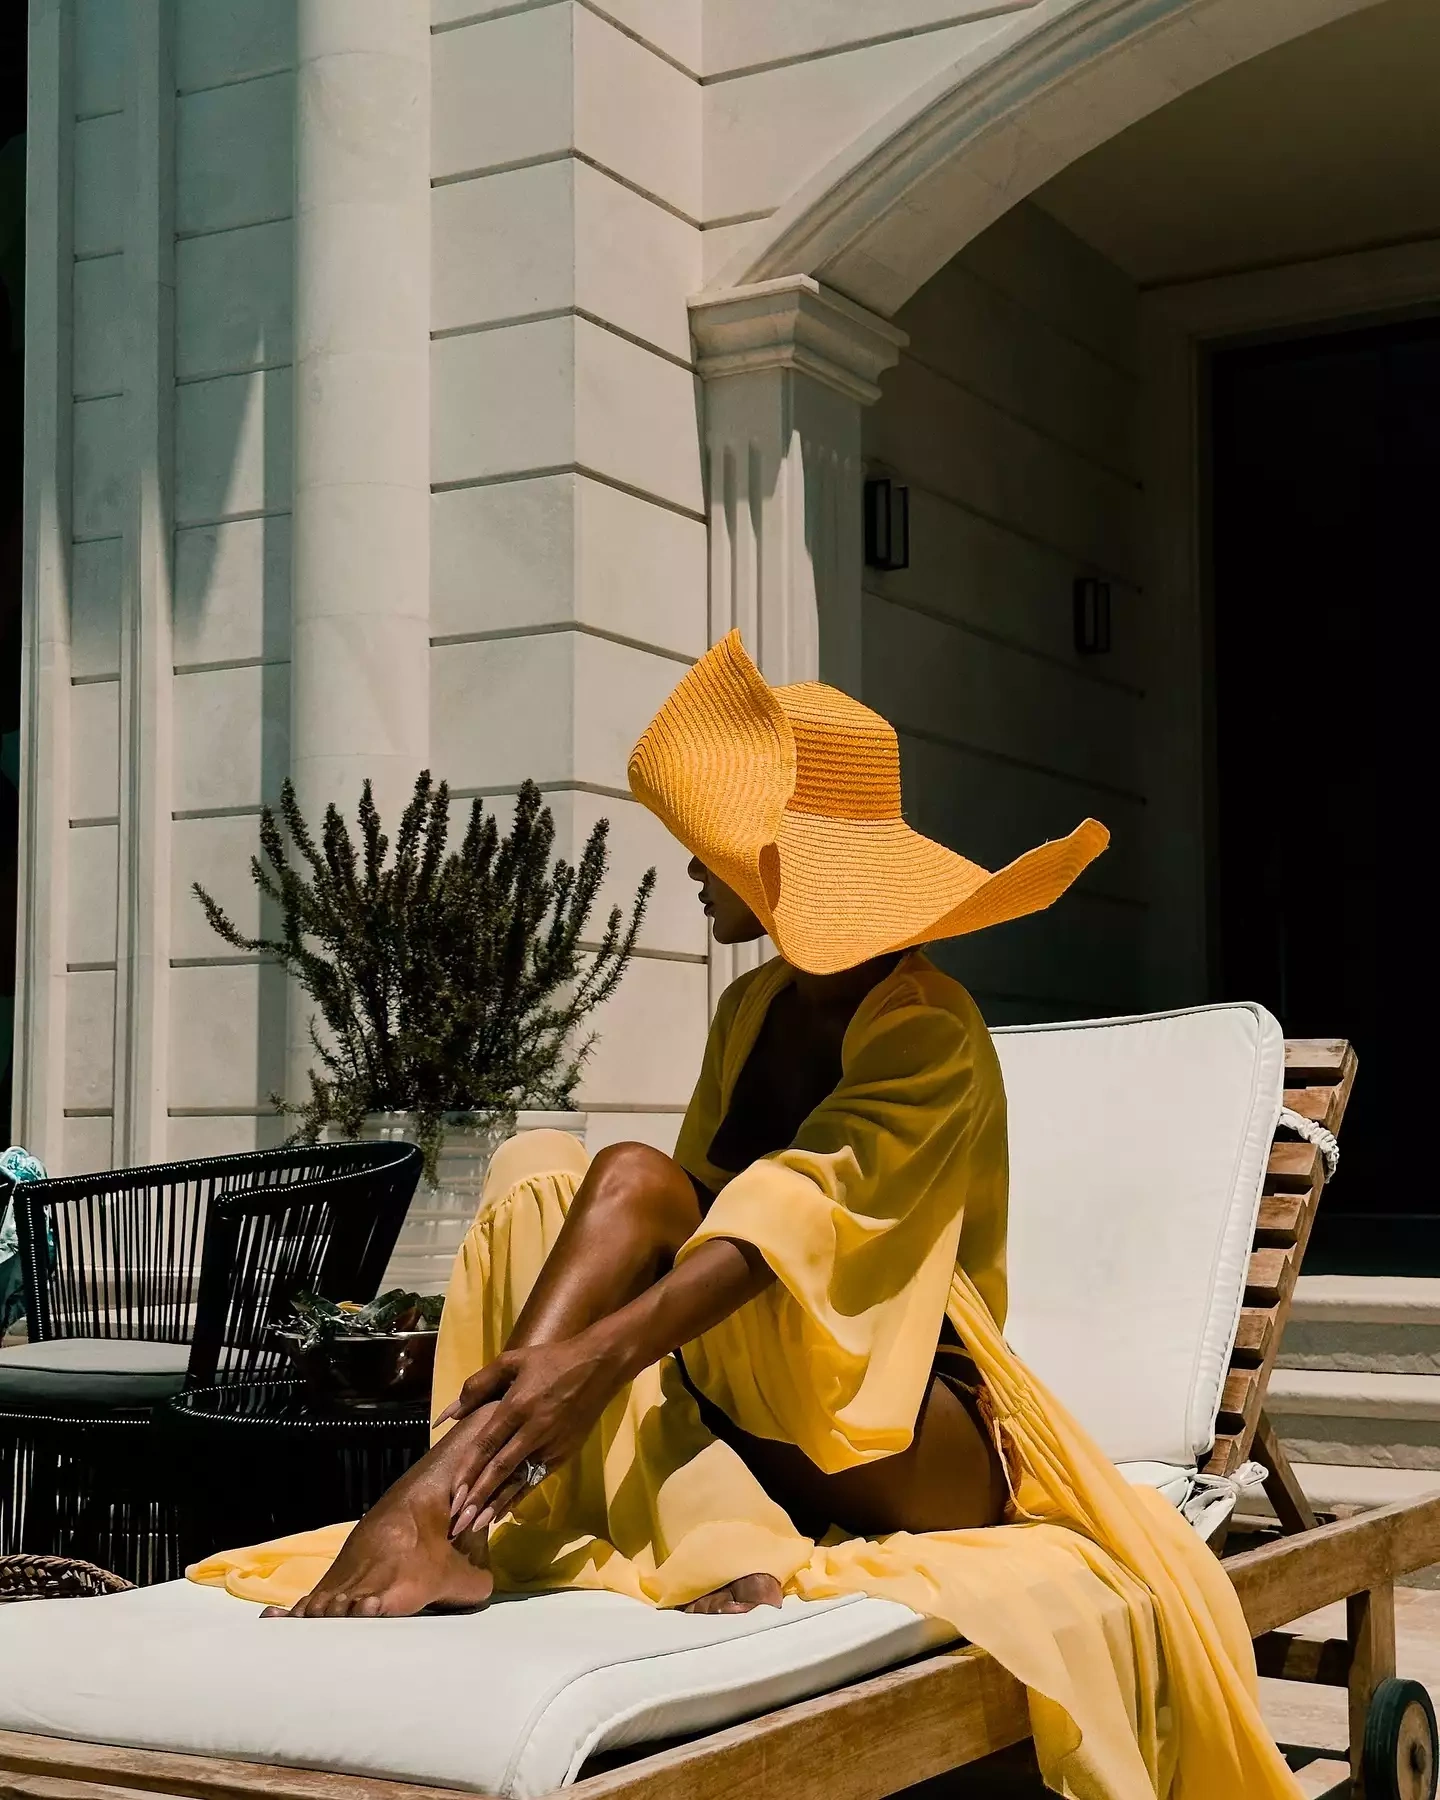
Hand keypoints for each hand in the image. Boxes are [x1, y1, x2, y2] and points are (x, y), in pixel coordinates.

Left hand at [435, 1329, 627, 1536]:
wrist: (598, 1366)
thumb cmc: (551, 1360)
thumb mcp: (512, 1361)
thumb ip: (478, 1385)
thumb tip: (450, 1413)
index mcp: (517, 1406)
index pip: (486, 1445)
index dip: (468, 1472)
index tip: (453, 1495)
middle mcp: (533, 1430)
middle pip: (500, 1469)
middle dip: (478, 1497)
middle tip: (458, 1523)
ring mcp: (551, 1444)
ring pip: (519, 1479)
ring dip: (496, 1503)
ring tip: (476, 1525)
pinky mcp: (564, 1453)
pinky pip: (537, 1478)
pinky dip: (519, 1495)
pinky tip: (504, 1511)